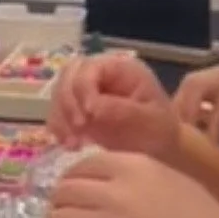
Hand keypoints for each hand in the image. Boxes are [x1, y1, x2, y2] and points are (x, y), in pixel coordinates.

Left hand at [45, 149, 218, 217]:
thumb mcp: (166, 175)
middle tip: (60, 205)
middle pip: (68, 188)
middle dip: (60, 197)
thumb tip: (101, 175)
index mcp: (133, 166)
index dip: (72, 174)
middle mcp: (117, 192)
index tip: (71, 182)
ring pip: (62, 216)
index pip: (84, 164)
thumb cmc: (197, 211)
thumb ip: (132, 171)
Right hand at [48, 52, 180, 162]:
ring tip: (73, 143)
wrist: (161, 151)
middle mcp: (101, 75)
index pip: (90, 67)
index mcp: (121, 68)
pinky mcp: (78, 111)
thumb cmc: (160, 132)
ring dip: (60, 118)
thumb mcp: (148, 121)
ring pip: (59, 93)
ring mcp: (87, 92)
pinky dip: (58, 129)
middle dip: (67, 103)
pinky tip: (70, 145)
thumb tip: (91, 107)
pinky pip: (57, 113)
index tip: (88, 115)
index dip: (83, 88)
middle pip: (68, 75)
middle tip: (78, 129)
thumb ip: (121, 111)